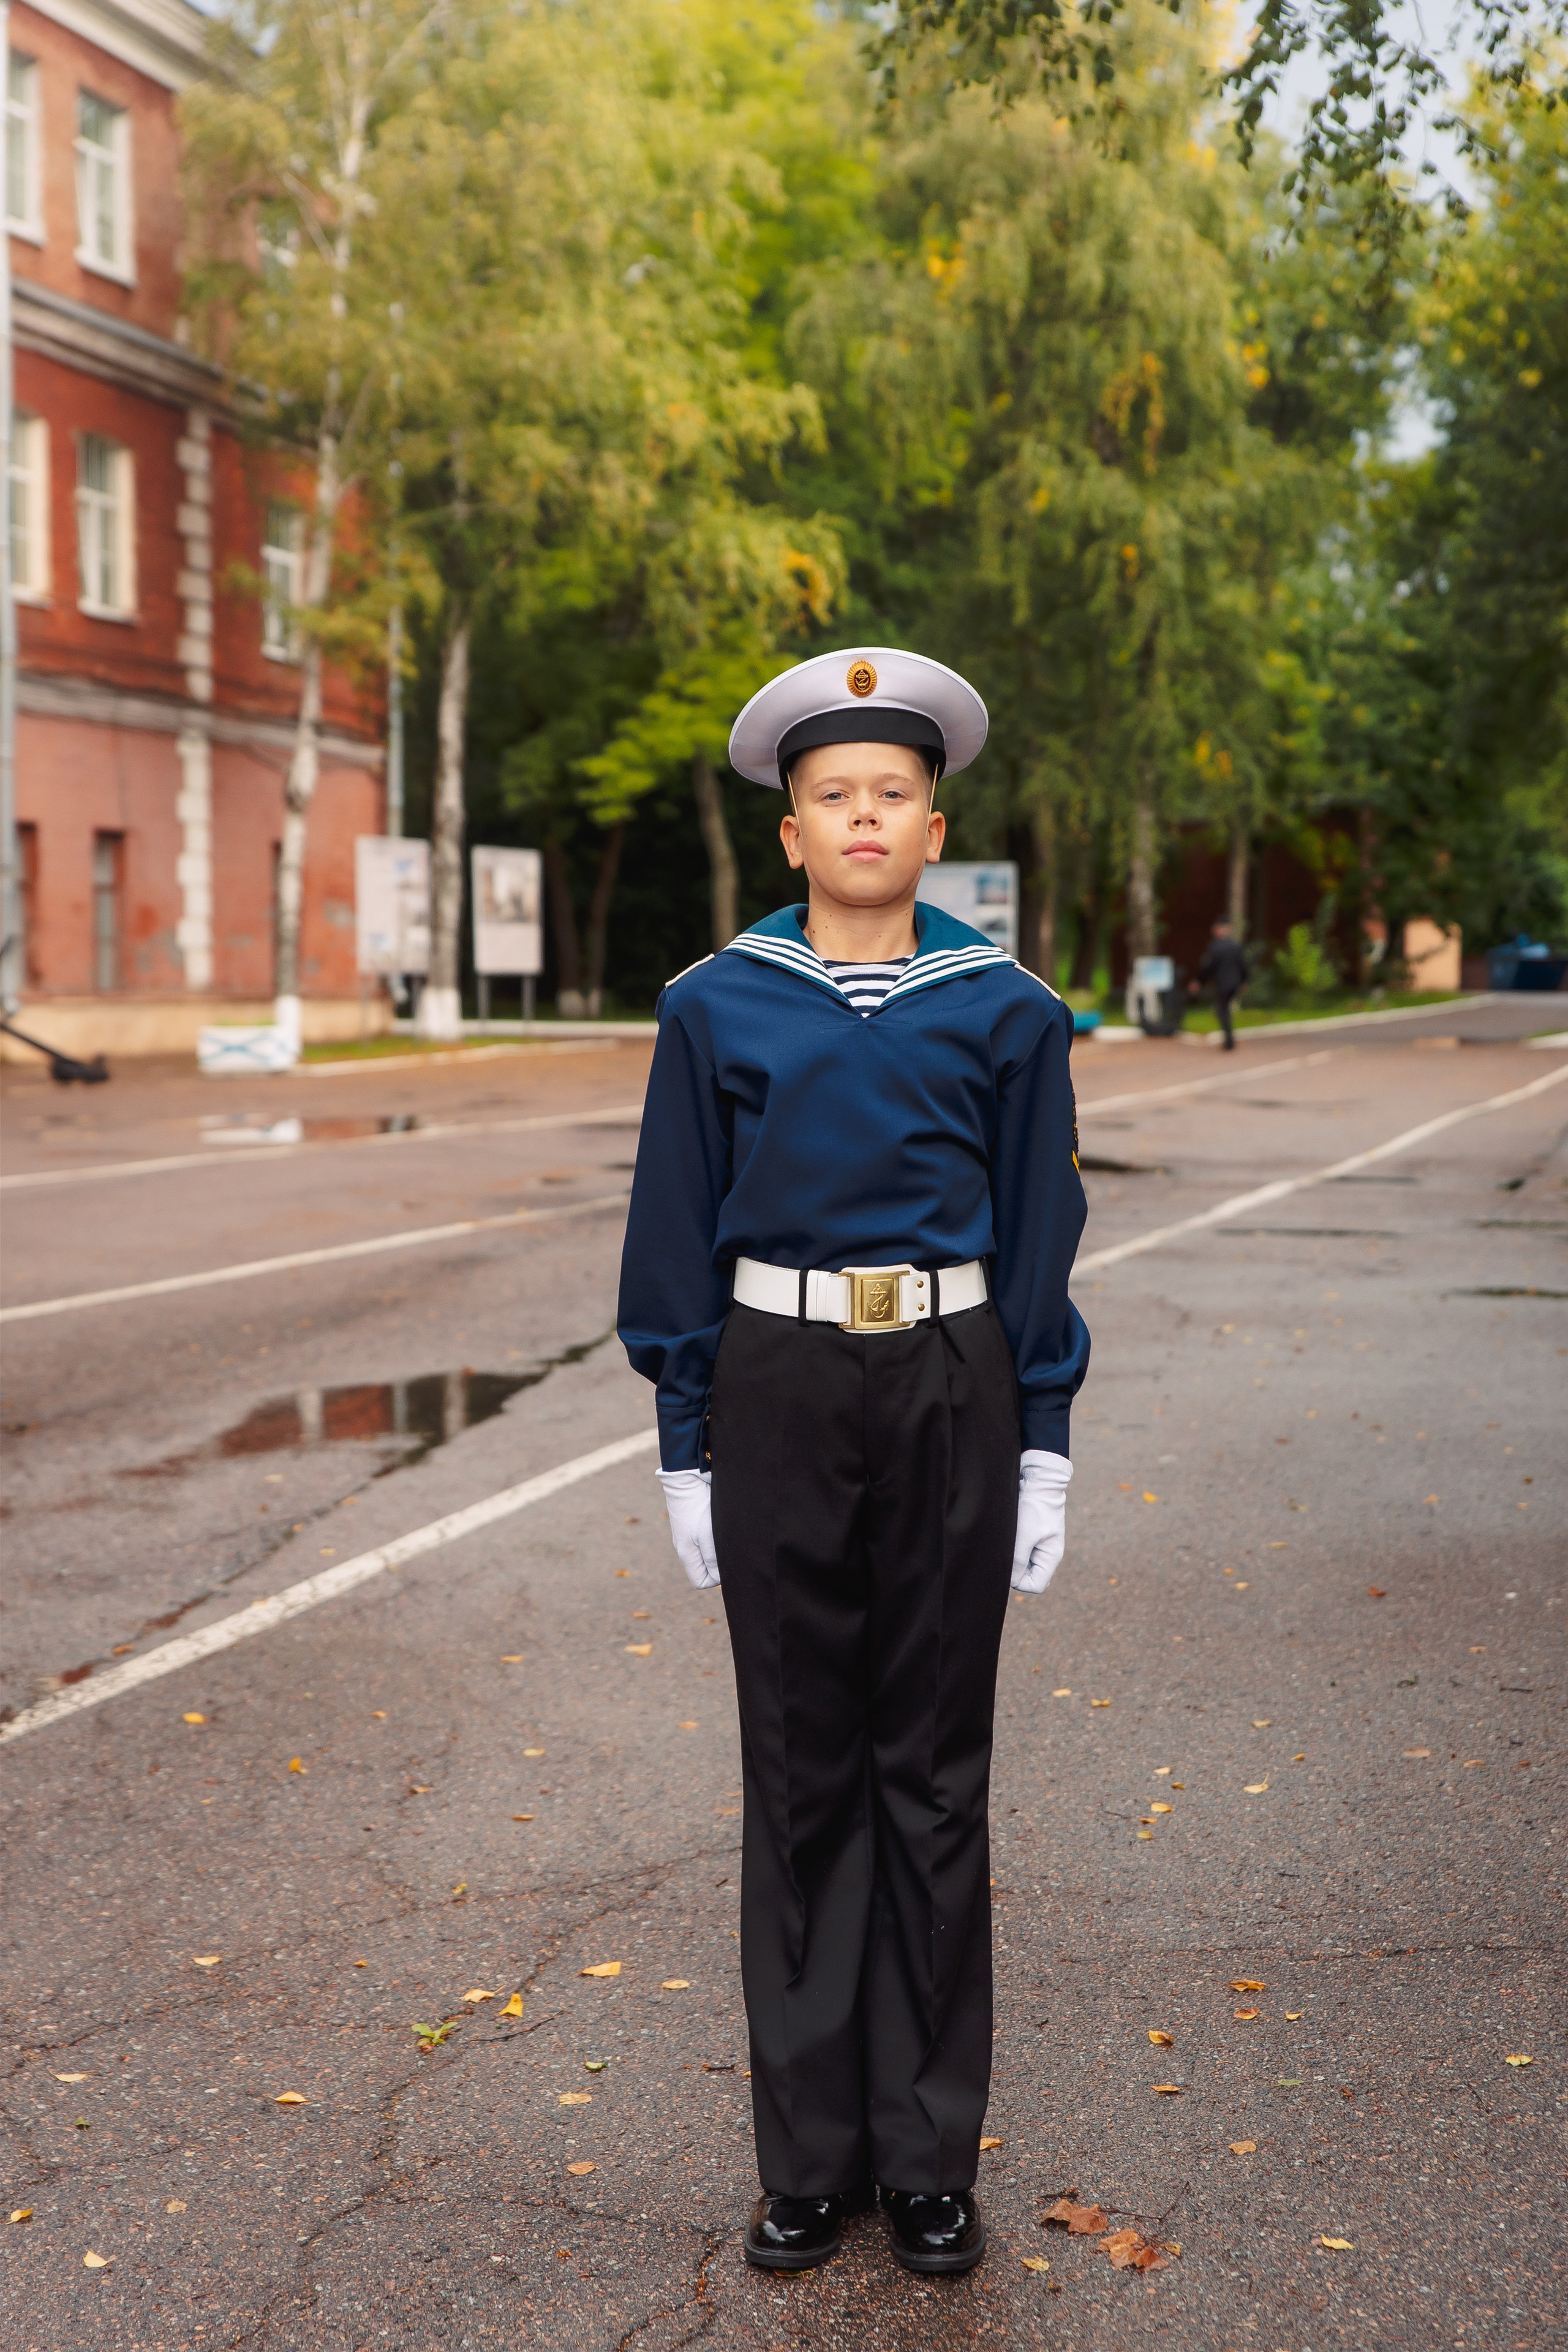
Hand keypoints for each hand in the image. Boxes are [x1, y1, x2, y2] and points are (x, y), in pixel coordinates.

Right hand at [655, 1468, 718, 1589]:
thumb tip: (720, 1577)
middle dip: (720, 1563)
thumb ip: (713, 1559)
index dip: (717, 1578)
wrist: (687, 1477)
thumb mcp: (707, 1535)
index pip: (701, 1581)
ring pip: (708, 1552)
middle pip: (706, 1568)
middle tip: (730, 1547)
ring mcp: (689, 1534)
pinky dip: (717, 1534)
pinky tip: (723, 1523)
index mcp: (686, 1554)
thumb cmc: (697, 1506)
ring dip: (720, 1547)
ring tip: (727, 1533)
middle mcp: (686, 1547)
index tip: (727, 1562)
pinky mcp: (695, 1522)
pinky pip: (707, 1537)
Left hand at [1011, 1450, 1071, 1592]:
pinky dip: (1012, 1549)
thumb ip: (1018, 1561)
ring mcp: (1039, 1546)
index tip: (1008, 1566)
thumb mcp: (1025, 1536)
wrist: (1038, 1481)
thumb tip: (1010, 1581)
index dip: (1020, 1581)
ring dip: (1013, 1558)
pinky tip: (1007, 1538)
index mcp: (1051, 1557)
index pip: (1036, 1585)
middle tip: (1005, 1553)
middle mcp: (1046, 1554)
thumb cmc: (1034, 1507)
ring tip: (1006, 1542)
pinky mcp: (1031, 1537)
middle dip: (1016, 1571)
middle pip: (1030, 1577)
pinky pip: (1021, 1553)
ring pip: (1023, 1565)